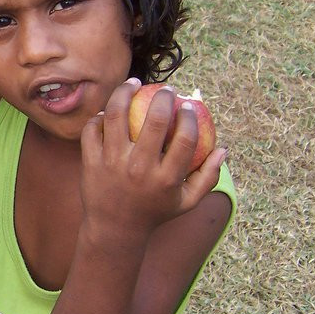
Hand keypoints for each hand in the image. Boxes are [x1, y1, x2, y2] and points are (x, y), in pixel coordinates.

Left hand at [80, 79, 225, 238]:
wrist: (114, 229)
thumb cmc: (154, 212)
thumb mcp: (186, 202)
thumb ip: (208, 177)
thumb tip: (224, 148)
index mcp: (166, 178)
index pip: (184, 139)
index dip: (189, 116)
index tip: (188, 104)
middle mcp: (139, 168)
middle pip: (153, 122)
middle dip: (163, 98)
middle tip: (165, 89)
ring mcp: (112, 164)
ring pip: (116, 116)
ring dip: (125, 93)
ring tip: (133, 83)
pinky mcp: (91, 162)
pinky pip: (93, 129)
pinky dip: (100, 116)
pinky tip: (109, 110)